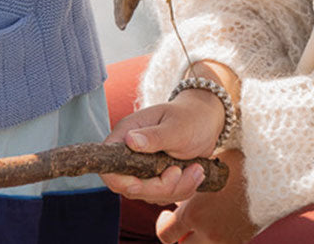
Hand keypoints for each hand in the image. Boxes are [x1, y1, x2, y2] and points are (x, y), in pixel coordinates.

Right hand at [101, 92, 223, 204]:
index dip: (120, 180)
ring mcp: (143, 168)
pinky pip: (164, 196)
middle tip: (180, 170)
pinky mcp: (156, 178)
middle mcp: (131, 152)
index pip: (108, 166)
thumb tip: (129, 140)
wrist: (206, 121)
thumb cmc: (189, 117)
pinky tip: (195, 171)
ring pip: (150, 195)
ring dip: (177, 188)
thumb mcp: (175, 127)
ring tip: (196, 169)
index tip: (140, 183)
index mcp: (127, 133)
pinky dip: (182, 190)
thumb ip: (154, 137)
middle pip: (131, 188)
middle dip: (160, 186)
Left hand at [155, 150, 254, 243]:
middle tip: (182, 223)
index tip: (168, 214)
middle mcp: (207, 232)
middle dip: (179, 235)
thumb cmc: (243, 165)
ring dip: (196, 238)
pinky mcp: (239, 242)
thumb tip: (180, 188)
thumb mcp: (212, 167)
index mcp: (195, 212)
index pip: (166, 232)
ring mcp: (224, 241)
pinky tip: (220, 221)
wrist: (274, 179)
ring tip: (202, 223)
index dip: (165, 224)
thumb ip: (193, 181)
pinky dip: (214, 238)